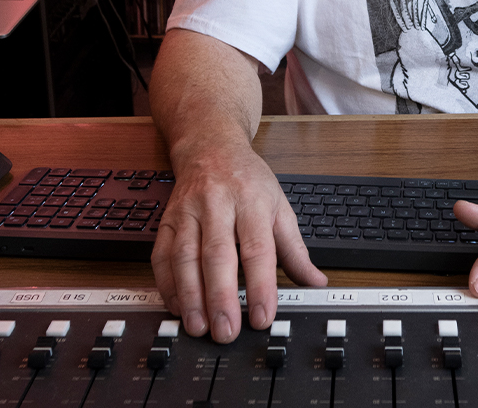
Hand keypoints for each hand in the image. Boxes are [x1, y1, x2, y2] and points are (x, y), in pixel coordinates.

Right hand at [151, 142, 325, 341]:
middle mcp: (217, 205)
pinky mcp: (166, 220)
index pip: (258, 249)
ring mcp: (188, 212)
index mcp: (252, 202)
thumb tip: (316, 282)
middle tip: (226, 330)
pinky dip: (167, 284)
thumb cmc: (247, 179)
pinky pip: (161, 255)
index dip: (261, 286)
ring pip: (185, 257)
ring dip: (190, 296)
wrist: (210, 147)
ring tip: (198, 326)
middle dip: (220, 297)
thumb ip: (295, 249)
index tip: (263, 316)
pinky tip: (177, 306)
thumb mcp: (280, 206)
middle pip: (217, 255)